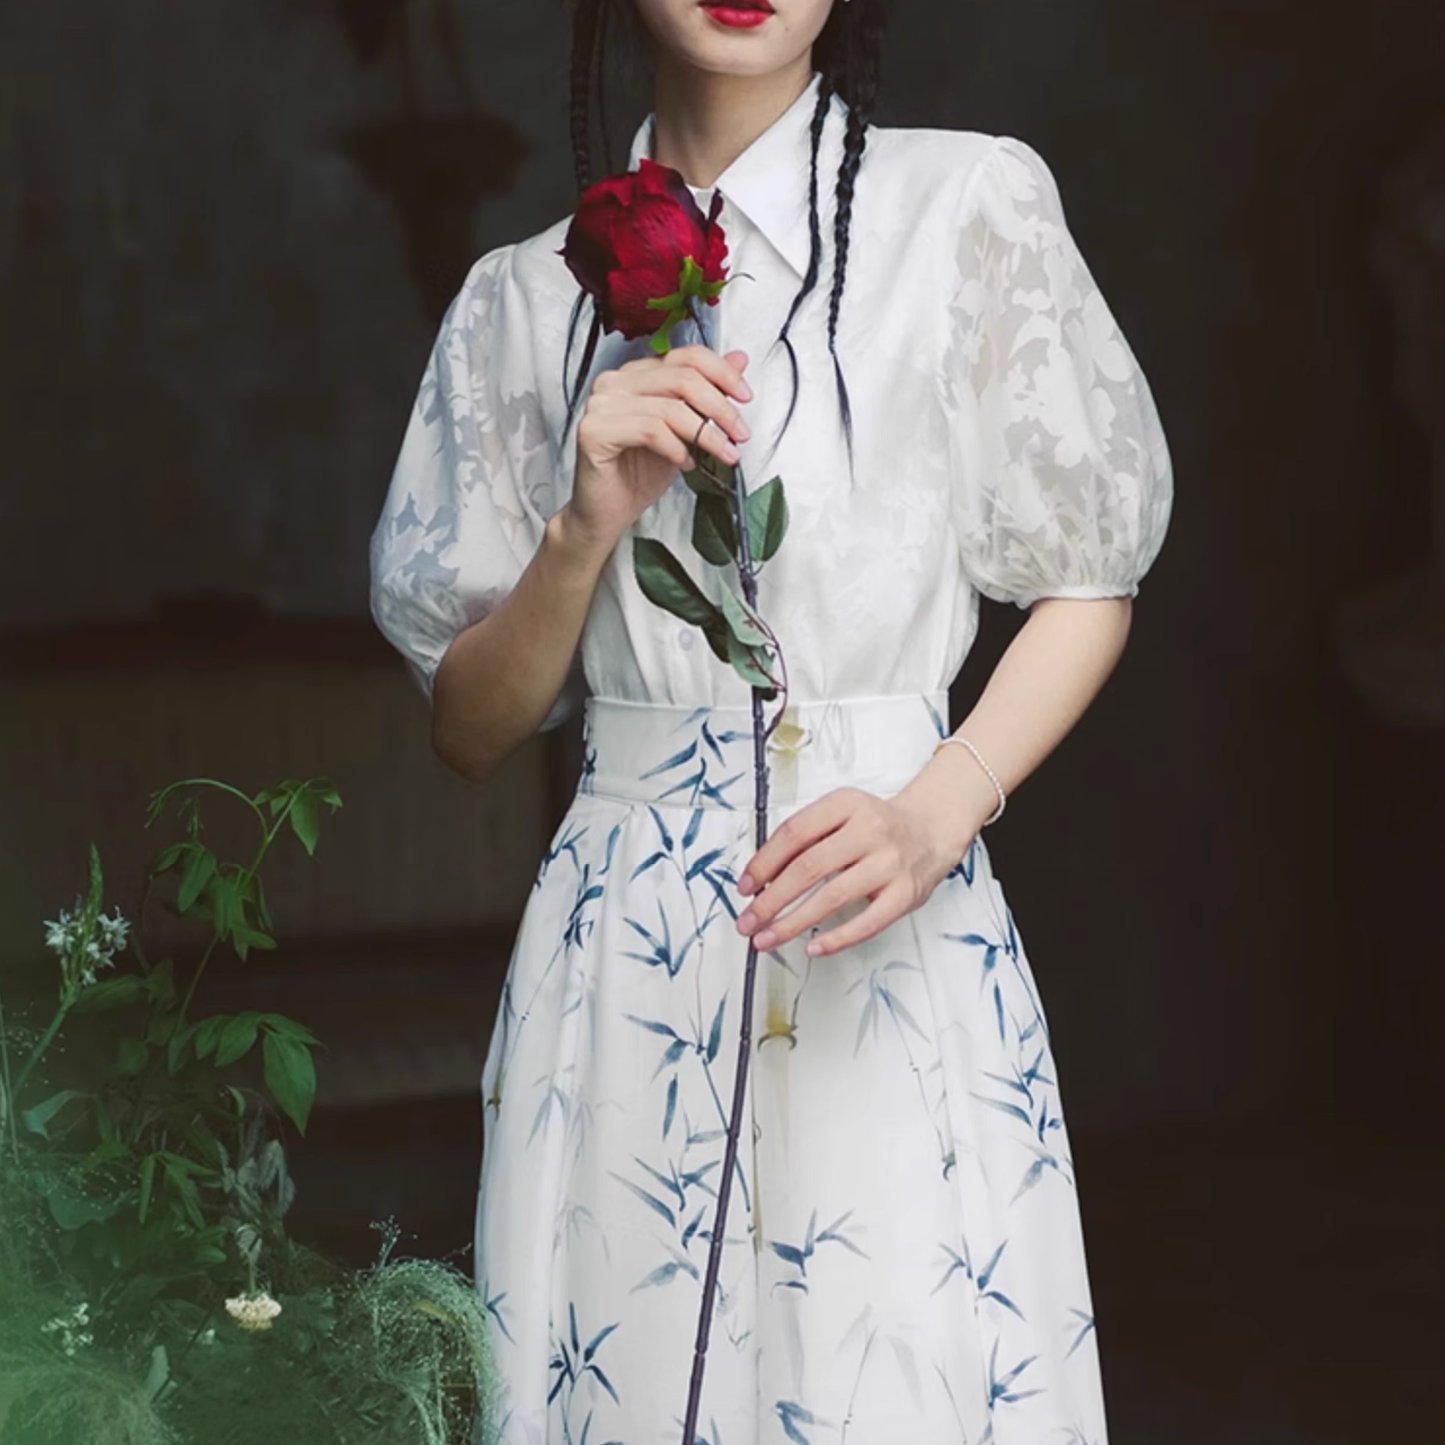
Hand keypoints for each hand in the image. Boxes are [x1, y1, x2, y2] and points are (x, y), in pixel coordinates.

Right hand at [563, 345, 752, 552]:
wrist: (608, 513)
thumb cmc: (639, 474)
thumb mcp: (685, 432)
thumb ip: (707, 395)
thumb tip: (738, 361)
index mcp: (635, 375)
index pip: (685, 356)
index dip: (722, 373)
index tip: (745, 398)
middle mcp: (614, 382)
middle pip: (682, 378)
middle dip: (720, 408)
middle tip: (740, 434)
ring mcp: (600, 405)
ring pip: (669, 408)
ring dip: (705, 434)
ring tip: (722, 454)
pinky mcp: (594, 431)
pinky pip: (651, 431)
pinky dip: (677, 449)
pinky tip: (685, 464)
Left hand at [734, 784, 974, 958]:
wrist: (931, 830)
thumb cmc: (877, 827)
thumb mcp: (842, 813)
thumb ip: (807, 837)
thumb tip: (761, 879)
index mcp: (847, 804)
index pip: (794, 833)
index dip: (763, 863)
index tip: (745, 886)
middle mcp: (870, 830)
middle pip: (808, 868)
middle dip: (770, 900)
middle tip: (748, 921)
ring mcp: (889, 863)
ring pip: (832, 898)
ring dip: (792, 924)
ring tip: (767, 939)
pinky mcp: (905, 894)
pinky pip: (867, 923)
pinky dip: (836, 939)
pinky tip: (813, 948)